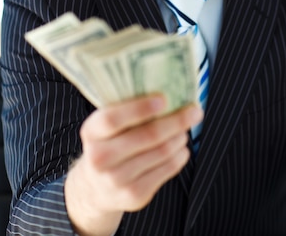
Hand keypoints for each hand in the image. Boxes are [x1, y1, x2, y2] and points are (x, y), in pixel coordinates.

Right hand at [65, 94, 202, 235]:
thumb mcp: (105, 126)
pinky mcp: (134, 195)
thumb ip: (126, 109)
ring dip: (179, 137)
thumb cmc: (108, 144)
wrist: (95, 187)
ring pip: (161, 152)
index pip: (114, 118)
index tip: (164, 99)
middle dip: (176, 121)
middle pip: (146, 135)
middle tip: (194, 111)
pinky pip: (166, 171)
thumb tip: (165, 91)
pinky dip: (179, 156)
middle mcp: (100, 158)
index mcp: (91, 132)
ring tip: (184, 130)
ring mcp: (116, 179)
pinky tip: (181, 149)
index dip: (140, 108)